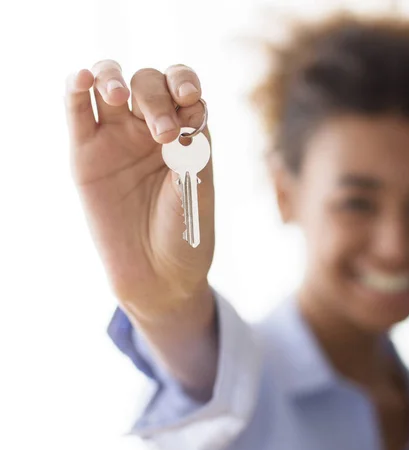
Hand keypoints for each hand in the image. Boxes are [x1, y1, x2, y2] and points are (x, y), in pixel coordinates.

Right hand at [66, 60, 214, 321]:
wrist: (157, 275)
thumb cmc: (184, 237)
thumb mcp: (195, 197)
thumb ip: (190, 159)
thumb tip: (188, 120)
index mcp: (187, 135)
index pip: (184, 90)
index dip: (184, 83)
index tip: (188, 98)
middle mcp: (152, 129)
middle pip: (149, 84)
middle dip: (155, 98)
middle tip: (162, 134)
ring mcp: (117, 138)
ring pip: (111, 84)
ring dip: (113, 77)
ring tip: (117, 95)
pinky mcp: (86, 152)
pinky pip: (76, 110)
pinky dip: (76, 87)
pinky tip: (83, 80)